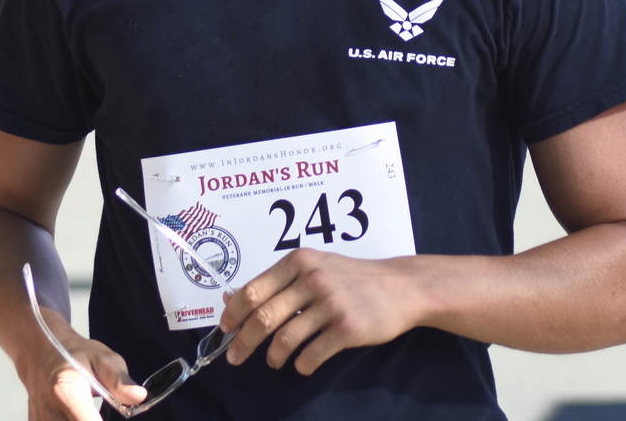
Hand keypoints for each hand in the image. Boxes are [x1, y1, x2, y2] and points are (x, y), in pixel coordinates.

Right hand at [18, 306, 147, 419]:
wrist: (40, 353)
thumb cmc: (72, 354)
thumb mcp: (102, 358)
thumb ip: (119, 380)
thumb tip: (138, 397)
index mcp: (66, 391)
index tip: (118, 415)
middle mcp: (48, 412)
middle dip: (96, 419)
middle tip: (104, 409)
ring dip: (86, 420)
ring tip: (90, 410)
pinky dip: (74, 420)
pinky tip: (80, 413)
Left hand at [219, 249, 427, 374]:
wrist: (401, 286)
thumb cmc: (353, 278)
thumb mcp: (316, 266)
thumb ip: (279, 281)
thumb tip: (232, 299)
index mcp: (299, 261)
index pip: (252, 290)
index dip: (233, 313)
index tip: (225, 329)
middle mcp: (313, 279)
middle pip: (263, 317)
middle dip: (243, 342)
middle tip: (235, 357)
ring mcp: (331, 304)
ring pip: (284, 340)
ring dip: (274, 356)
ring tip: (275, 361)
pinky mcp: (347, 328)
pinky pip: (311, 355)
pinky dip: (301, 365)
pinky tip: (303, 364)